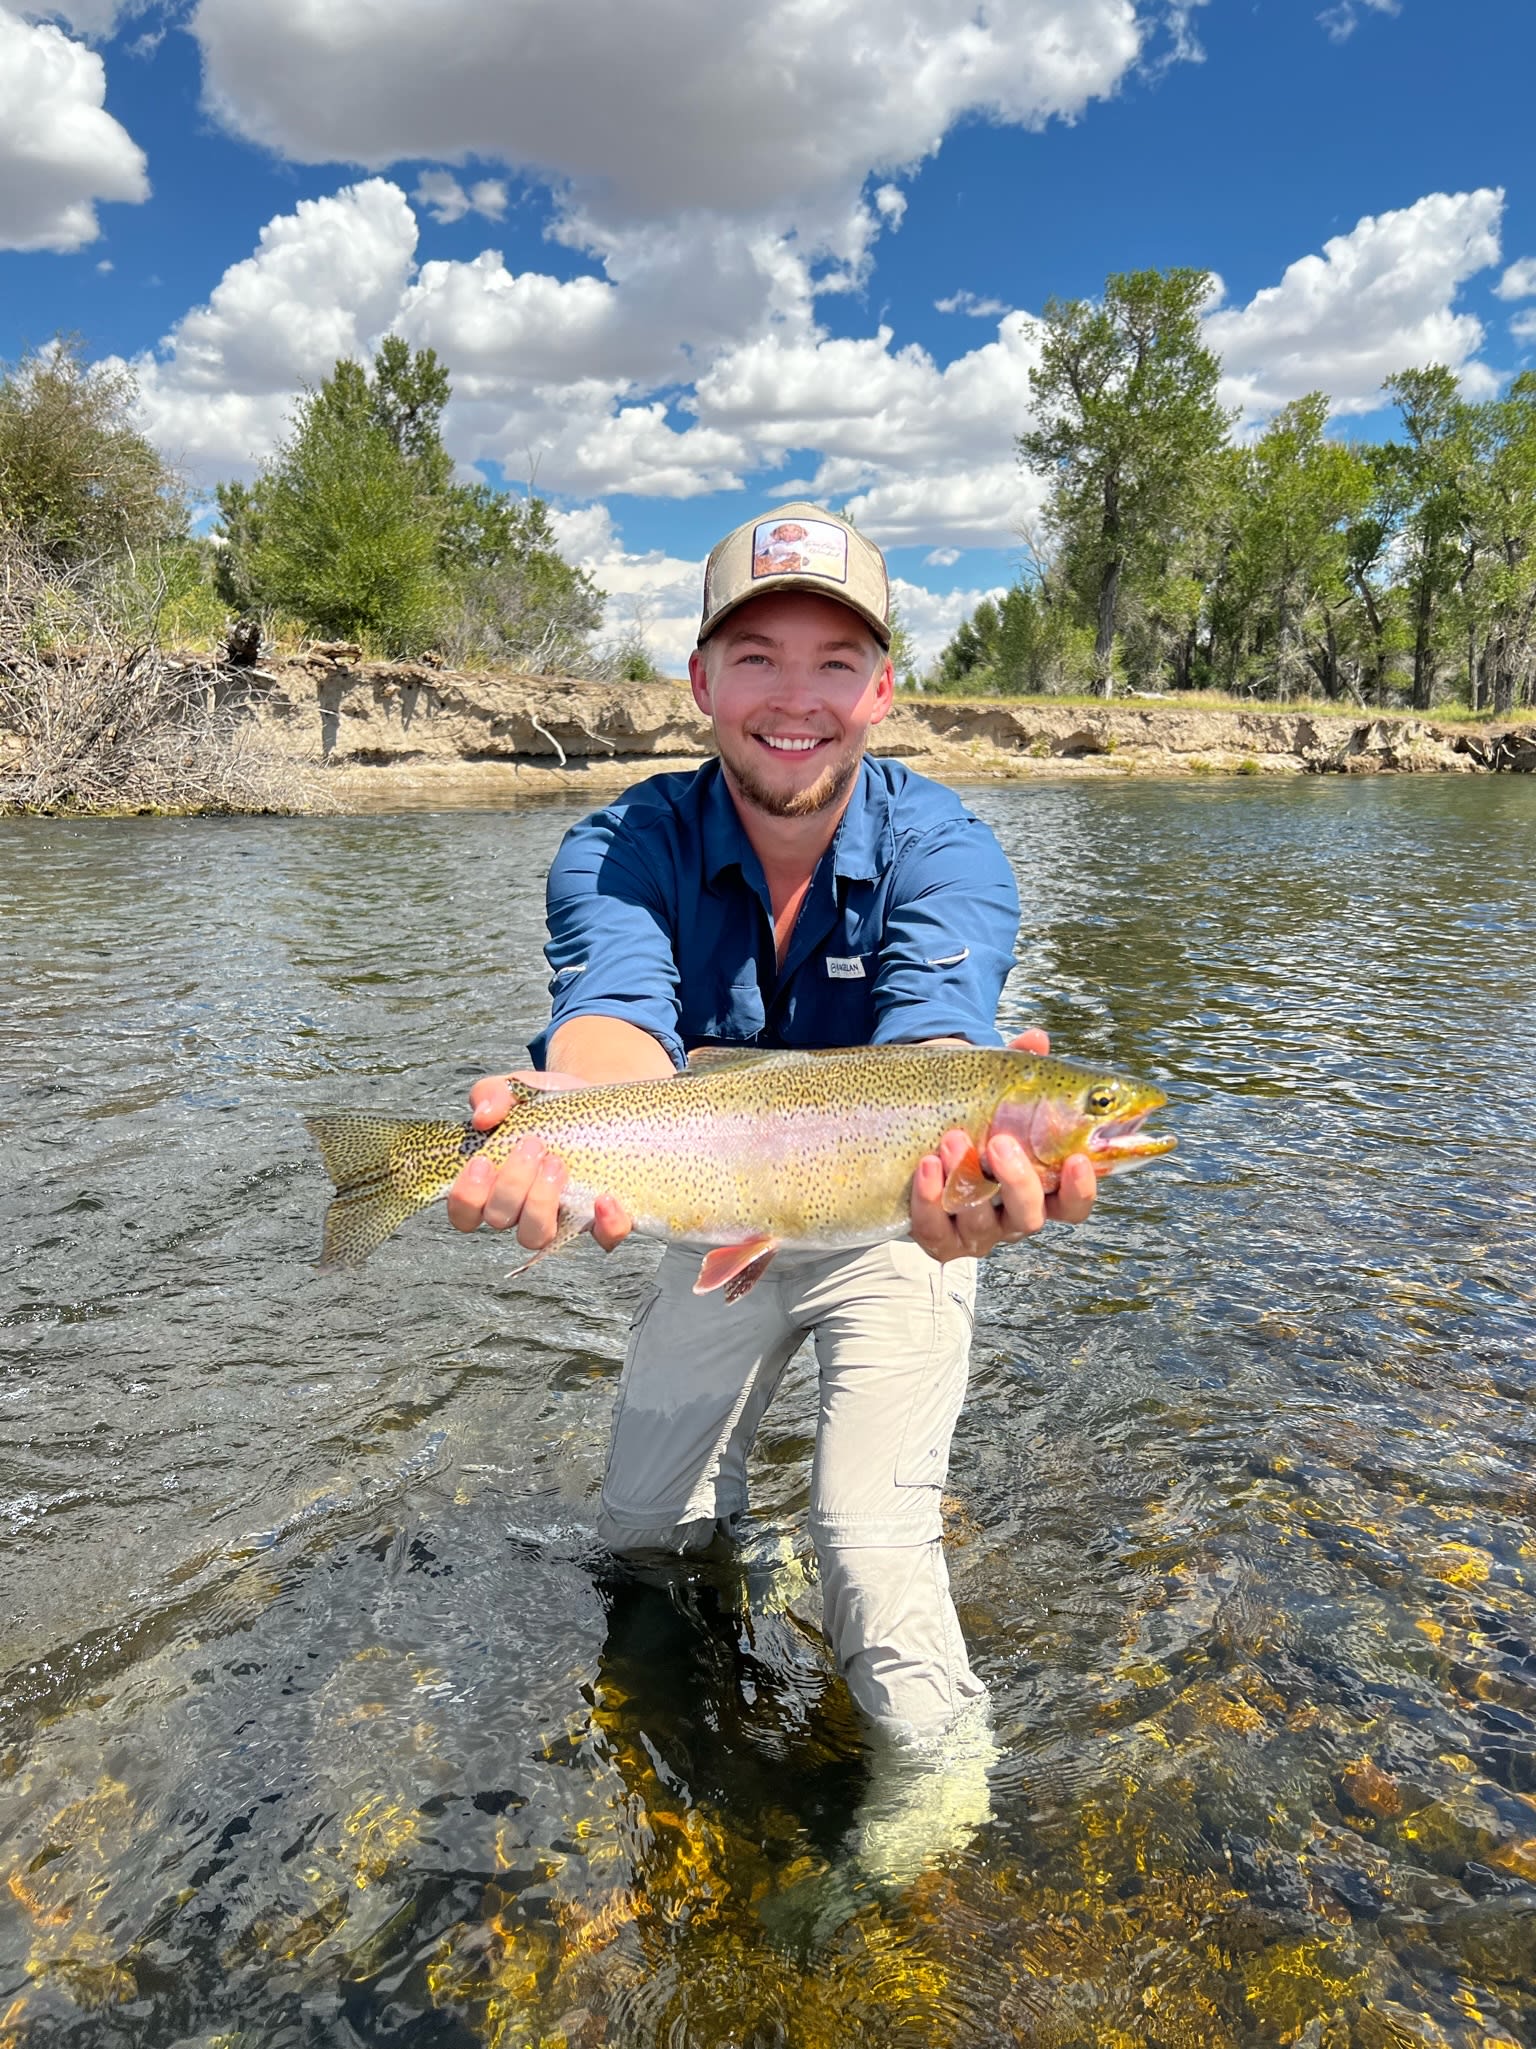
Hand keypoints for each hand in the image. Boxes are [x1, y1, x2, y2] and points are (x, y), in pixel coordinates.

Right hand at [445, 1069, 632, 1251]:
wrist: (601, 1104)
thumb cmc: (550, 1106)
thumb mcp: (520, 1090)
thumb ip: (494, 1094)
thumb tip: (483, 1116)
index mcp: (493, 1186)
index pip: (464, 1213)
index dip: (466, 1196)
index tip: (482, 1161)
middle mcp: (521, 1209)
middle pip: (500, 1220)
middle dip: (511, 1184)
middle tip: (532, 1144)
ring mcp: (560, 1217)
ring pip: (537, 1236)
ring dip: (541, 1203)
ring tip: (556, 1164)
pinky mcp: (602, 1219)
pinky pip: (604, 1237)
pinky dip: (605, 1224)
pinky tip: (604, 1198)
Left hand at [908, 1023, 1094, 1261]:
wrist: (921, 1132)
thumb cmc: (976, 1117)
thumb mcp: (998, 1090)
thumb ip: (1021, 1068)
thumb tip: (1036, 1039)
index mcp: (1040, 1187)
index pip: (1072, 1203)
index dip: (1080, 1189)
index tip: (1077, 1159)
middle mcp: (1011, 1215)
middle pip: (1029, 1218)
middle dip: (1017, 1182)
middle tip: (1000, 1142)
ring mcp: (974, 1230)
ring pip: (980, 1226)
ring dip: (966, 1180)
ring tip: (952, 1139)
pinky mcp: (937, 1237)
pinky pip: (935, 1231)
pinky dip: (930, 1200)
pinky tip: (926, 1167)